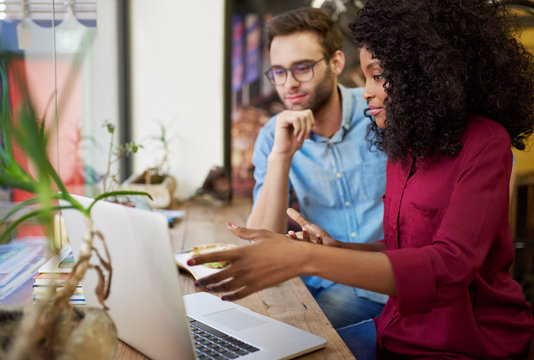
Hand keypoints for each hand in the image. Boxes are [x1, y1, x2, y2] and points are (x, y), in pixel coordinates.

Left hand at [189, 224, 308, 299]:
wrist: (298, 258)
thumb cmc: (281, 244)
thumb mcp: (260, 234)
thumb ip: (242, 231)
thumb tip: (229, 225)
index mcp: (241, 252)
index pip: (216, 256)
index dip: (201, 259)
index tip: (189, 261)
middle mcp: (242, 266)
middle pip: (217, 275)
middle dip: (204, 279)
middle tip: (196, 282)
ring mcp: (249, 278)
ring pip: (226, 287)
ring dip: (214, 289)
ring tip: (207, 289)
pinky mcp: (257, 286)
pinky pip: (239, 294)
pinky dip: (230, 296)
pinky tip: (224, 296)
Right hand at [272, 110, 314, 155]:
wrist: (285, 152)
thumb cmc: (293, 143)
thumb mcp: (303, 130)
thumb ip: (306, 120)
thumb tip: (309, 111)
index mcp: (293, 115)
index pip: (308, 112)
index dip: (311, 123)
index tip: (307, 134)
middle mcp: (288, 113)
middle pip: (306, 114)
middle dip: (308, 128)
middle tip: (305, 137)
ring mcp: (283, 115)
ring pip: (302, 116)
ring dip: (303, 129)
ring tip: (299, 137)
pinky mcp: (281, 119)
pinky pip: (296, 119)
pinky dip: (298, 128)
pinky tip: (295, 134)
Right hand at [286, 208, 341, 246]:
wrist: (331, 245)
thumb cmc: (317, 236)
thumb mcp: (307, 226)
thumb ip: (298, 219)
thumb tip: (288, 209)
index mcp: (300, 240)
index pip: (293, 239)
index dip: (290, 236)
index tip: (289, 231)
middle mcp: (305, 245)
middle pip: (298, 243)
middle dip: (294, 238)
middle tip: (291, 232)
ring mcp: (314, 247)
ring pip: (308, 244)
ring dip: (305, 237)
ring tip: (304, 229)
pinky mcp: (323, 248)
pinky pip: (320, 245)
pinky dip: (319, 241)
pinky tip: (318, 235)